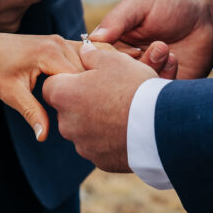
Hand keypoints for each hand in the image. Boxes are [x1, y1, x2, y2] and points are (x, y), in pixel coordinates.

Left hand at [0, 33, 84, 140]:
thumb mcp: (11, 94)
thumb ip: (32, 113)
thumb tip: (43, 136)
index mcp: (49, 53)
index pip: (80, 79)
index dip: (83, 99)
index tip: (82, 117)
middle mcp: (59, 42)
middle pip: (88, 71)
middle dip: (89, 91)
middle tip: (86, 115)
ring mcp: (60, 40)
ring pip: (87, 64)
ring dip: (88, 81)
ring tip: (87, 103)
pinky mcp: (59, 43)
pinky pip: (80, 58)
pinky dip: (83, 72)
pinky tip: (82, 90)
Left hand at [44, 43, 161, 171]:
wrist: (160, 126)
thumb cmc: (134, 87)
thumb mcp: (114, 60)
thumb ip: (92, 54)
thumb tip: (84, 51)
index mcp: (64, 95)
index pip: (51, 86)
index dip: (68, 80)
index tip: (86, 78)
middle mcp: (67, 123)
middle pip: (67, 109)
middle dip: (82, 102)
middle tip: (109, 94)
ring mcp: (83, 145)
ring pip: (84, 130)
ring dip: (97, 122)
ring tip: (123, 112)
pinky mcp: (100, 161)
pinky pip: (100, 147)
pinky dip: (110, 140)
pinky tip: (128, 130)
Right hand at [89, 0, 212, 78]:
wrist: (208, 19)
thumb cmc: (172, 6)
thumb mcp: (140, 4)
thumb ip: (117, 19)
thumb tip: (92, 38)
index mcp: (115, 44)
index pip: (96, 59)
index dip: (101, 59)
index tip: (116, 50)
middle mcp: (127, 65)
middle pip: (113, 79)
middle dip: (126, 67)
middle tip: (141, 50)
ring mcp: (146, 78)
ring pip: (135, 89)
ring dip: (148, 69)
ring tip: (163, 49)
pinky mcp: (165, 89)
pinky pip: (156, 96)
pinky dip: (163, 78)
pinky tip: (173, 58)